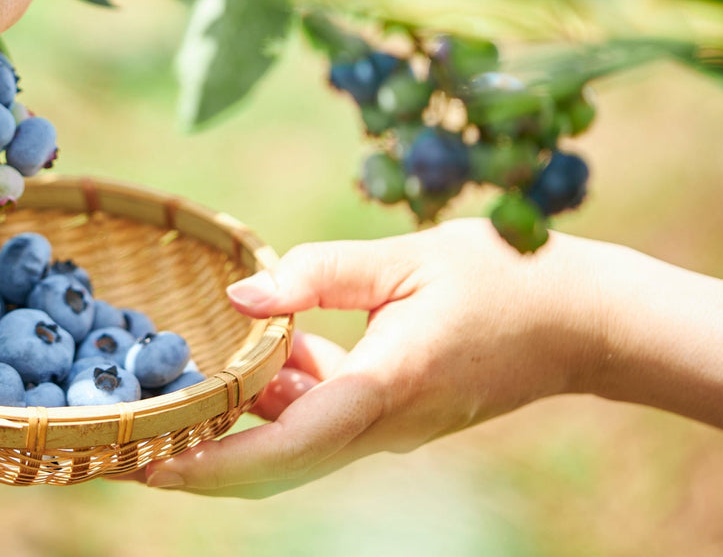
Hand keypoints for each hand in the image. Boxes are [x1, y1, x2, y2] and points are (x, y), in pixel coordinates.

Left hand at [141, 218, 722, 497]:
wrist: (584, 322)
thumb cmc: (505, 280)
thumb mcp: (407, 259)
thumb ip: (318, 274)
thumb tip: (240, 295)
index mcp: (379, 391)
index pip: (279, 448)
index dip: (209, 462)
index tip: (150, 463)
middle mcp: (378, 425)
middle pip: (274, 463)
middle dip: (203, 456)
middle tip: (138, 436)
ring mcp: (388, 426)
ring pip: (295, 440)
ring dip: (241, 418)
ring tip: (184, 383)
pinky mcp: (395, 413)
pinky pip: (324, 417)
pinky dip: (283, 394)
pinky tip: (268, 350)